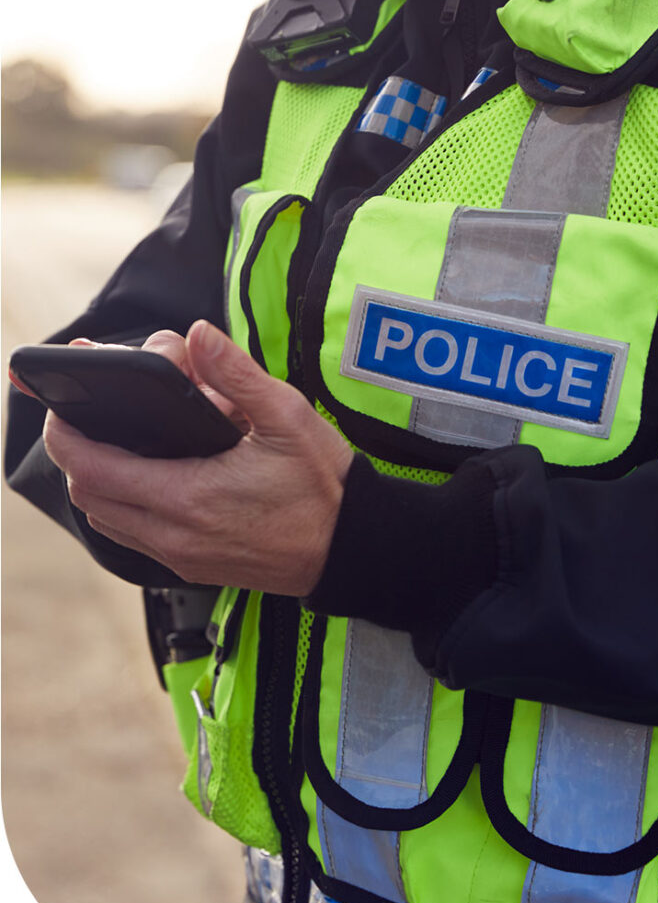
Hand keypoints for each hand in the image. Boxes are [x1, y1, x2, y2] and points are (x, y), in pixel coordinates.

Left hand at [42, 320, 353, 595]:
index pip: (92, 468)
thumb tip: (198, 336)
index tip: (63, 405)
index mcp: (190, 496)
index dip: (64, 433)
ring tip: (124, 443)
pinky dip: (124, 504)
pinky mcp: (192, 566)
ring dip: (99, 481)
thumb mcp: (289, 417)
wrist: (350, 549)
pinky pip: (134, 536)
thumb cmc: (323, 489)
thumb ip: (237, 373)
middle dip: (77, 452)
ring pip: (106, 520)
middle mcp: (176, 535)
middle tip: (94, 416)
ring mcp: (182, 556)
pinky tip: (154, 476)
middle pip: (88, 494)